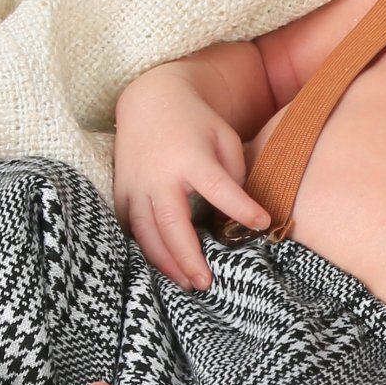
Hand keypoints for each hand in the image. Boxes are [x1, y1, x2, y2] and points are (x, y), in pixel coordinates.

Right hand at [113, 64, 269, 287]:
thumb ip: (234, 173)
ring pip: (146, 234)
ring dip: (165, 263)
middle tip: (206, 283)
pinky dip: (145, 249)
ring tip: (186, 283)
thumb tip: (237, 214)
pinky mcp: (122, 191)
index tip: (263, 224)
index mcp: (192, 158)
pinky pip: (130, 228)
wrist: (150, 101)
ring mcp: (137, 185)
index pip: (220, 189)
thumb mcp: (224, 137)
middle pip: (173, 225)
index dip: (242, 208)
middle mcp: (161, 175)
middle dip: (189, 258)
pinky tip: (162, 265)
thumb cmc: (196, 123)